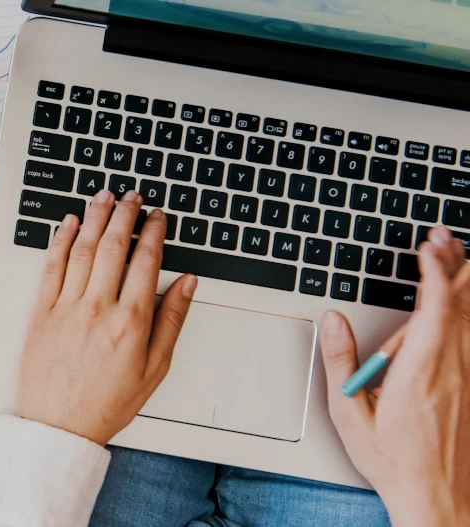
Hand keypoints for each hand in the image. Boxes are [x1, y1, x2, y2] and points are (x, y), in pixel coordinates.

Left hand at [17, 190, 196, 445]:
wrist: (60, 426)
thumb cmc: (107, 403)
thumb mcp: (155, 368)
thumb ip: (172, 321)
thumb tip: (187, 283)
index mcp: (130, 322)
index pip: (146, 261)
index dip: (153, 232)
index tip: (157, 216)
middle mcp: (97, 309)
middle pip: (113, 247)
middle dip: (124, 215)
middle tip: (131, 196)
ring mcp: (66, 308)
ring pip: (81, 250)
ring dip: (93, 218)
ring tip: (103, 197)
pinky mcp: (40, 313)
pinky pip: (51, 267)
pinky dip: (59, 241)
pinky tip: (67, 223)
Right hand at [320, 225, 469, 525]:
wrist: (436, 497)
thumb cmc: (392, 461)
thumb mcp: (348, 415)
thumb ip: (340, 362)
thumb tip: (332, 321)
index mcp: (420, 373)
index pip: (435, 309)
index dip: (435, 271)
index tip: (428, 245)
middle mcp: (453, 370)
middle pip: (463, 305)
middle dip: (456, 265)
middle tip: (446, 236)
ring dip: (468, 284)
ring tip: (460, 257)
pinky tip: (467, 304)